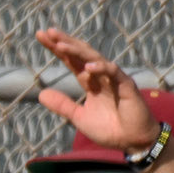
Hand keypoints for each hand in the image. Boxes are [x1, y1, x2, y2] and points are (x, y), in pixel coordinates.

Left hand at [34, 29, 158, 154]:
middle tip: (49, 32)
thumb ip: (62, 105)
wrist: (133, 140)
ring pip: (95, 58)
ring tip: (61, 45)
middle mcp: (101, 75)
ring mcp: (114, 78)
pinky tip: (88, 67)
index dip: (57, 49)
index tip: (41, 36)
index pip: (71, 60)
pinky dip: (101, 68)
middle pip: (81, 54)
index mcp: (90, 81)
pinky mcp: (126, 85)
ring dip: (78, 51)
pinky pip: (113, 72)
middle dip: (65, 42)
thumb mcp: (79, 117)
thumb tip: (40, 95)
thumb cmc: (109, 129)